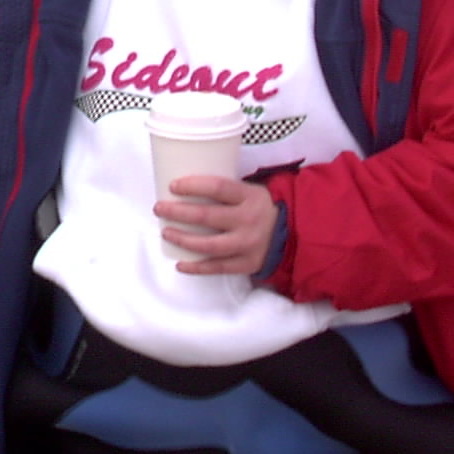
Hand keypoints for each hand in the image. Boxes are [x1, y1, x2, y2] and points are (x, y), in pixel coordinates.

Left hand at [155, 176, 277, 276]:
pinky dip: (197, 268)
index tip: (173, 186)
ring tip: (166, 233)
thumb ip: (225, 190)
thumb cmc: (260, 208)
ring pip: (210, 245)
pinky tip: (180, 264)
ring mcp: (248, 244)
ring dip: (183, 239)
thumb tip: (185, 185)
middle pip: (207, 216)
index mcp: (249, 197)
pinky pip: (218, 268)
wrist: (293, 234)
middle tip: (159, 209)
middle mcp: (248, 221)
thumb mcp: (250, 191)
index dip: (193, 186)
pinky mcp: (248, 264)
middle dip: (178, 213)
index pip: (218, 188)